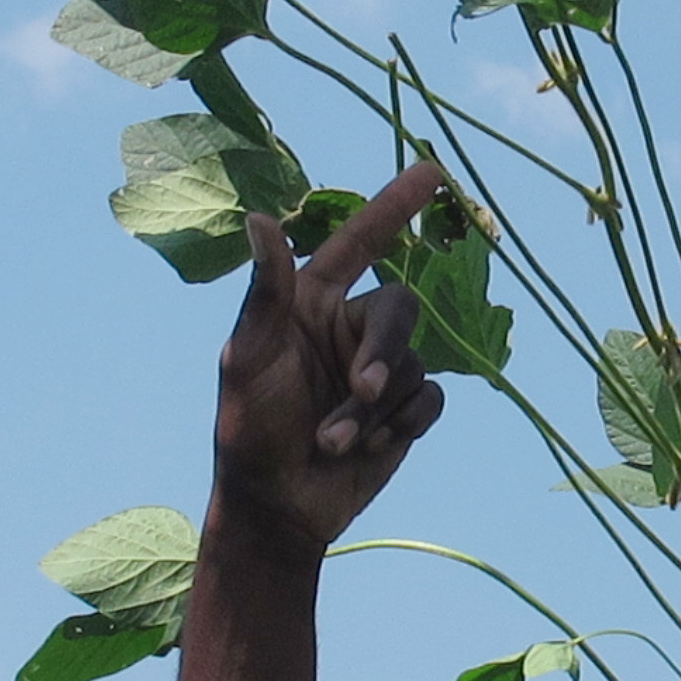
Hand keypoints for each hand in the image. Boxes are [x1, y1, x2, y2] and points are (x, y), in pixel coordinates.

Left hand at [210, 165, 450, 551]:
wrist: (278, 509)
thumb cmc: (248, 430)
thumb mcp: (249, 359)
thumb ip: (266, 293)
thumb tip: (261, 219)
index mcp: (311, 303)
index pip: (359, 243)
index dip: (394, 206)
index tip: (433, 171)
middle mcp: (349, 328)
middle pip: (401, 308)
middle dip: (384, 352)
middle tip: (362, 392)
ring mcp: (380, 371)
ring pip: (414, 364)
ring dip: (379, 409)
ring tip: (335, 442)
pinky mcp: (404, 413)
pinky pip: (432, 398)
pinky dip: (405, 424)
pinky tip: (371, 448)